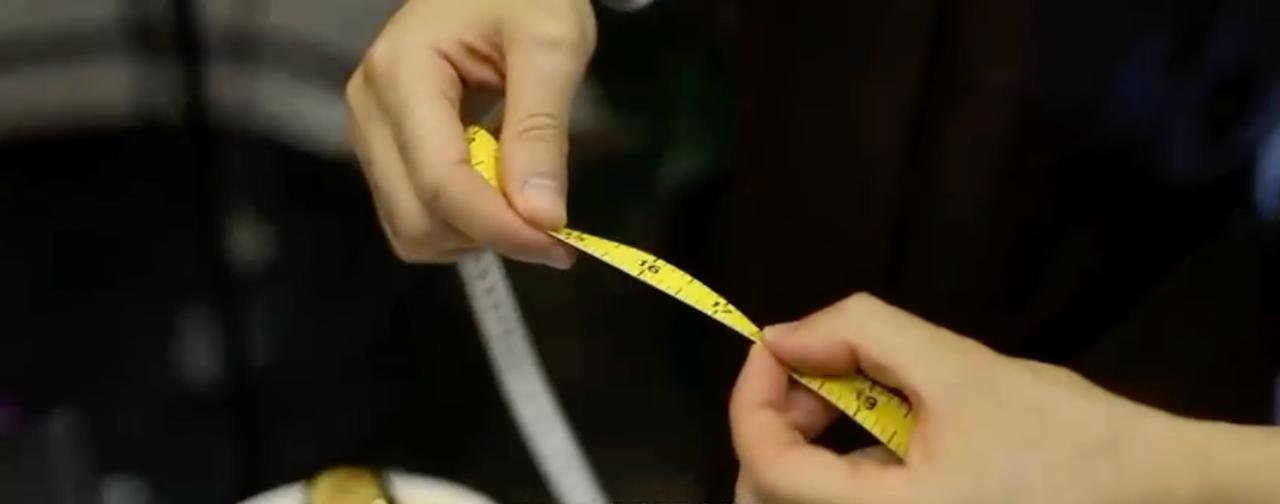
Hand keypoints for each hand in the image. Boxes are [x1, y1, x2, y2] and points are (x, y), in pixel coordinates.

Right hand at [346, 0, 594, 266]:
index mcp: (402, 73)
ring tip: (523, 198)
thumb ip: (542, 129)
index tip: (560, 246)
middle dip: (486, 235)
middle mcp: (370, 108)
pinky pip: (414, 214)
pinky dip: (461, 223)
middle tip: (550, 222)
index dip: (499, 227)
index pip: (440, 182)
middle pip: (416, 219)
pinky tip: (498, 193)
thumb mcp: (553, 44)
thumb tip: (541, 217)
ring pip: (411, 228)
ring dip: (473, 234)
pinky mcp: (383, 148)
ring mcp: (370, 131)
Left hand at [729, 293, 1223, 503]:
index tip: (775, 344)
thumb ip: (860, 333)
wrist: (1156, 489)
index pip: (766, 467)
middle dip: (775, 423)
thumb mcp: (959, 367)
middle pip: (768, 497)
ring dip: (807, 442)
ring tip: (861, 389)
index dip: (752, 396)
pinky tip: (887, 424)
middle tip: (818, 369)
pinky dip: (842, 466)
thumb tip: (782, 336)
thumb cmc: (1066, 434)